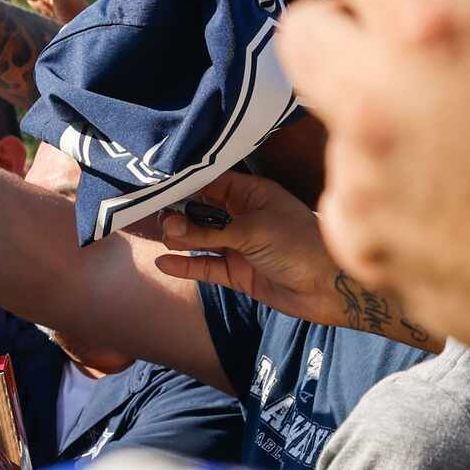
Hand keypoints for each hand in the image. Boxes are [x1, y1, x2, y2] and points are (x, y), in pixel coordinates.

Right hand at [151, 178, 435, 348]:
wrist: (332, 289)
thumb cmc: (301, 246)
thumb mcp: (253, 231)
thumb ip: (209, 231)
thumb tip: (169, 226)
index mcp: (252, 192)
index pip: (208, 181)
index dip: (181, 181)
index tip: (150, 179)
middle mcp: (243, 215)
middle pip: (199, 209)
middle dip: (171, 208)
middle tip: (137, 206)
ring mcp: (239, 245)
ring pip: (199, 239)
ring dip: (175, 236)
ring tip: (143, 231)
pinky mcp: (239, 273)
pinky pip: (206, 266)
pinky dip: (186, 264)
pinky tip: (163, 260)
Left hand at [286, 0, 469, 367]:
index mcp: (433, 24)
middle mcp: (378, 98)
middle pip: (306, 31)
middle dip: (350, 29)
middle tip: (419, 56)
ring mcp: (361, 180)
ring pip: (334, 120)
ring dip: (379, 122)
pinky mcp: (360, 248)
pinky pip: (350, 200)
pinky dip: (388, 199)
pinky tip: (463, 210)